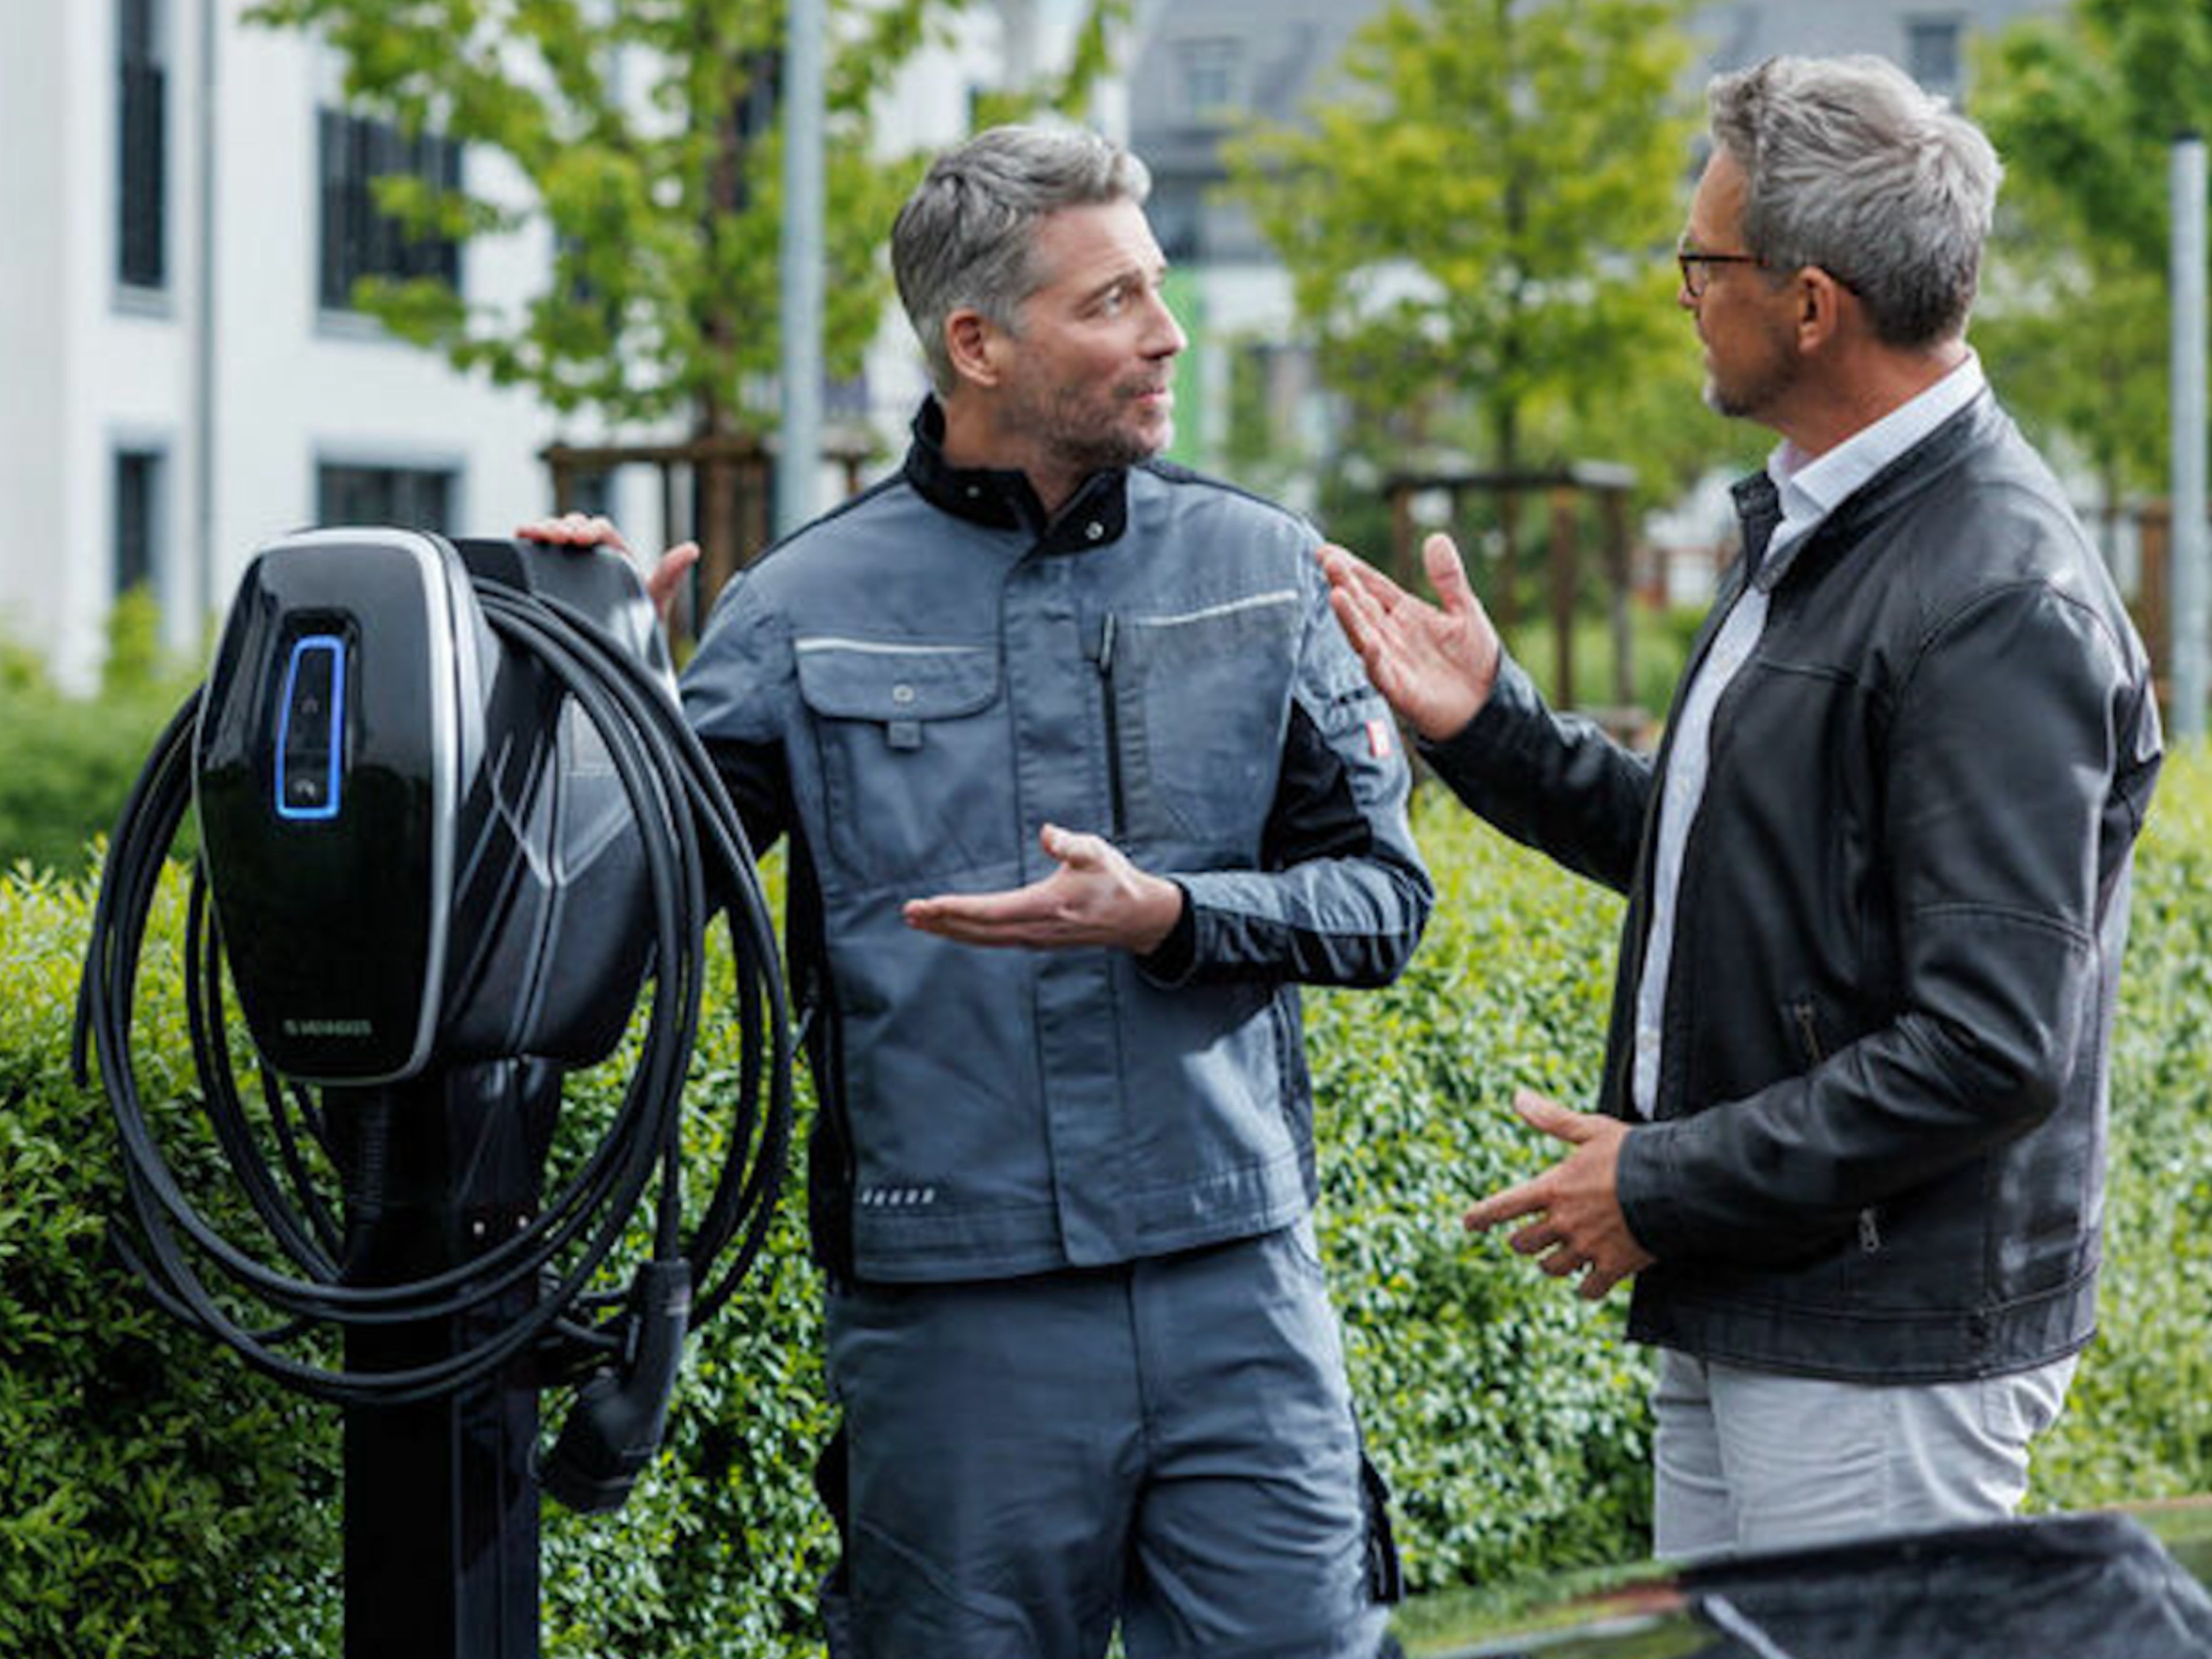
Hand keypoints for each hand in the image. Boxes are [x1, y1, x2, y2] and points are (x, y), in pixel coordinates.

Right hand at [515, 512, 698, 621]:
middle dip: (562, 526)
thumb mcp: (653, 605)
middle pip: (573, 527)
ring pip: (553, 538)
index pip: (601, 530)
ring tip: (535, 535)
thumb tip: (692, 548)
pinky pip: (537, 556)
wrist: (616, 668)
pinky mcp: (551, 580)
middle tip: (556, 537)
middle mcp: (593, 558)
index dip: (590, 528)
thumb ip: (668, 577)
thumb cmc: (637, 635)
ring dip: (544, 530)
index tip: (581, 539)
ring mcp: (570, 568)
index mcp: (617, 557)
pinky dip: (528, 544)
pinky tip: (521, 540)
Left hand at [902, 824, 1183, 953]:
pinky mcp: (1035, 940)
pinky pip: (993, 940)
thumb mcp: (1097, 853)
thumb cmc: (1115, 881)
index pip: (992, 911)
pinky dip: (967, 933)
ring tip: (919, 920)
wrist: (1138, 918)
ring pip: (983, 938)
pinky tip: (950, 927)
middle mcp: (1036, 929)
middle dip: (942, 922)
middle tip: (909, 912)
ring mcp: (1035, 939)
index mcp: (1048, 907)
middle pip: (979, 930)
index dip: (958, 909)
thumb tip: (1046, 832)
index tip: (930, 904)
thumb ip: (1070, 844)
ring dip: (949, 930)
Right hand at [1315, 533, 1500, 741]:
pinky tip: (1371, 645)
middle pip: (1362, 606)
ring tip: (1337, 595)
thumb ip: (1448, 577)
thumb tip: (1437, 538)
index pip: (1372, 585)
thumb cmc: (1473, 658)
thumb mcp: (1465, 609)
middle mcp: (1390, 635)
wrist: (1486, 702)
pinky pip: (1381, 674)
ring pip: (1363, 636)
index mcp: (1403, 613)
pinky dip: (1375, 660)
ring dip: (1349, 618)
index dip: (1351, 568)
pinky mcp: (1399, 689)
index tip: (1327, 551)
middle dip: (1344, 584)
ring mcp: (1391, 661)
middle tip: (1328, 562)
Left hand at [1463, 1087, 1654, 1300]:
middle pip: (1523, 1243)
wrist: (1677, 1185)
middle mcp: (1564, 1222)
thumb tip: (1518, 1097)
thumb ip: (1552, 1119)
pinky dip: (1586, 1287)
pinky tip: (1589, 1281)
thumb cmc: (1633, 1154)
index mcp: (1553, 1189)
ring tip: (1558, 1256)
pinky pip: (1588, 1289)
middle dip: (1523, 1240)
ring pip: (1551, 1268)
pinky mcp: (1613, 1267)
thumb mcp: (1591, 1130)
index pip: (1503, 1207)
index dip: (1481, 1216)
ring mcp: (1587, 1247)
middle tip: (1529, 1237)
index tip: (1468, 1223)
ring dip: (1551, 1263)